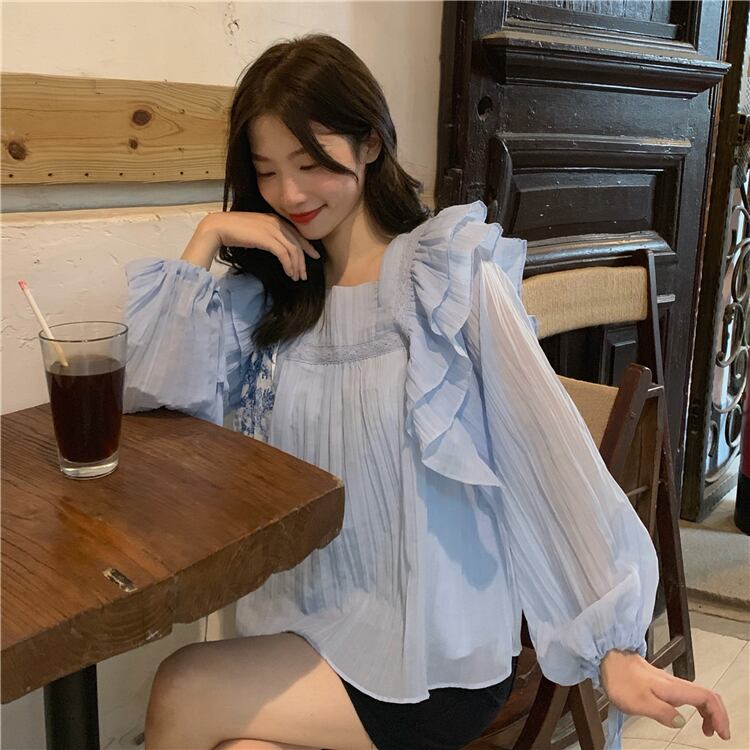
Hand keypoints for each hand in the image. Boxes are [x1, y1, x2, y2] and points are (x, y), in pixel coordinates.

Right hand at [203, 211, 320, 280]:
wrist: (218, 227)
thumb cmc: (233, 231)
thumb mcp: (255, 232)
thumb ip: (267, 236)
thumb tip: (275, 248)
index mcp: (274, 219)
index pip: (296, 234)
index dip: (307, 246)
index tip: (314, 256)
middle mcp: (276, 223)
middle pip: (297, 243)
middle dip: (303, 260)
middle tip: (304, 275)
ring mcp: (272, 230)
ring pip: (293, 250)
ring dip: (297, 266)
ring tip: (297, 277)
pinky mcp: (267, 239)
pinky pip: (284, 254)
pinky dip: (289, 265)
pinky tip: (289, 273)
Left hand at [600, 649, 730, 739]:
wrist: (605, 657)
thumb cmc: (620, 680)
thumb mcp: (640, 702)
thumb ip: (663, 713)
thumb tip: (682, 722)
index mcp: (673, 687)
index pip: (707, 698)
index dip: (719, 715)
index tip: (722, 734)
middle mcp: (673, 683)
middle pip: (706, 695)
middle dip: (717, 715)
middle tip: (717, 734)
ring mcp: (666, 681)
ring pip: (696, 694)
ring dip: (707, 711)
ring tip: (706, 728)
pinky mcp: (657, 682)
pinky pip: (684, 693)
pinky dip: (694, 706)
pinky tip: (684, 714)